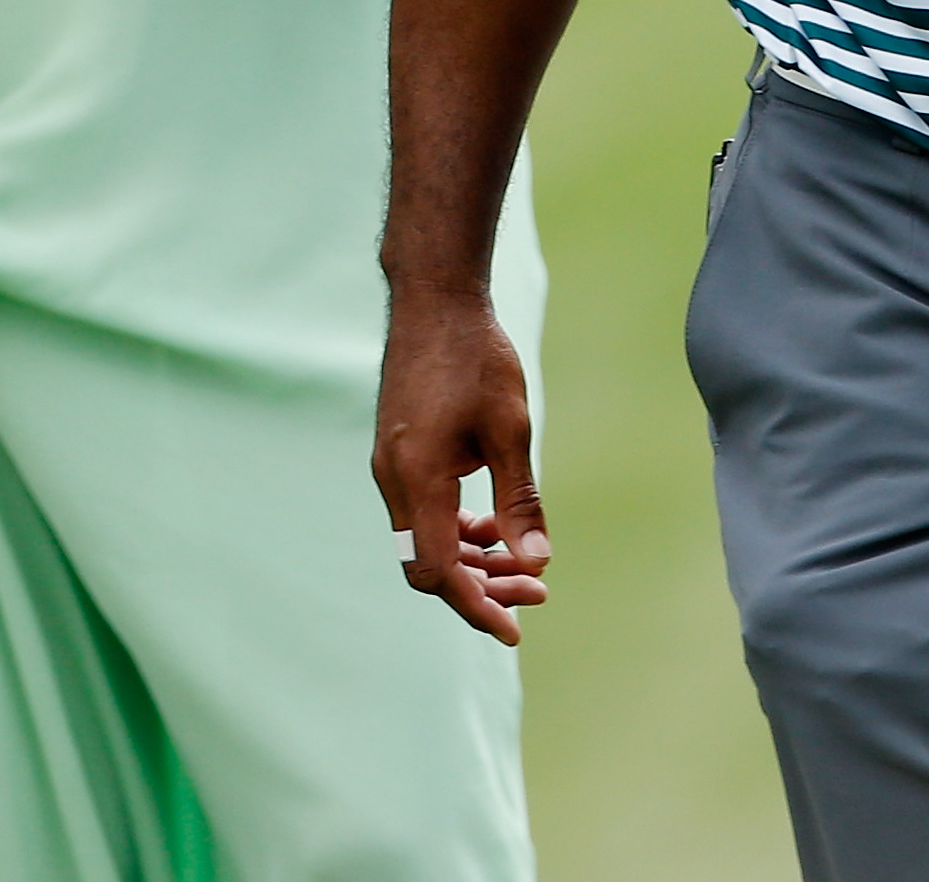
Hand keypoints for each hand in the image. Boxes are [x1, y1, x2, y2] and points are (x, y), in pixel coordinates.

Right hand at [374, 283, 551, 643]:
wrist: (434, 301)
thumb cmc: (476, 357)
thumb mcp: (511, 429)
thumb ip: (520, 501)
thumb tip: (538, 564)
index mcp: (417, 477)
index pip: (438, 570)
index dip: (476, 606)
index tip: (513, 628)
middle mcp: (393, 479)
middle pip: (428, 565)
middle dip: (481, 588)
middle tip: (536, 594)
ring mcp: (390, 468)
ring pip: (424, 541)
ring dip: (472, 560)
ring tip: (524, 566)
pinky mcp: (398, 456)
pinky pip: (420, 515)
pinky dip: (456, 530)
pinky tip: (492, 525)